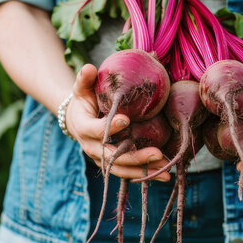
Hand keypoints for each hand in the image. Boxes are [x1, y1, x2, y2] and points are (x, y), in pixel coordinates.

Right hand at [66, 64, 170, 180]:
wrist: (76, 119)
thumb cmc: (84, 100)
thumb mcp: (81, 89)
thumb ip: (85, 79)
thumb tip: (89, 68)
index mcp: (83, 128)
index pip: (96, 130)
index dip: (109, 127)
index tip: (126, 120)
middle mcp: (91, 148)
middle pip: (112, 157)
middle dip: (135, 157)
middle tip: (157, 153)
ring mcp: (101, 159)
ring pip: (122, 169)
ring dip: (144, 171)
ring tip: (166, 172)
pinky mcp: (111, 164)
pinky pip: (128, 172)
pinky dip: (144, 173)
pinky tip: (164, 174)